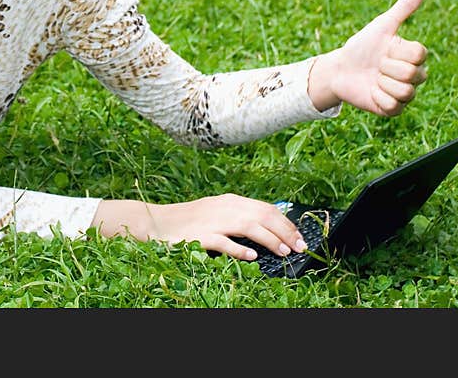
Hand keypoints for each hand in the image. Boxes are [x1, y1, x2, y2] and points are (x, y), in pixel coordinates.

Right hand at [92, 195, 307, 259]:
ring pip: (249, 226)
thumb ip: (238, 216)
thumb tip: (267, 228)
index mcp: (230, 201)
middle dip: (285, 231)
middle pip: (263, 215)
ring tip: (284, 252)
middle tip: (300, 247)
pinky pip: (224, 242)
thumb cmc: (188, 220)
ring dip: (270, 239)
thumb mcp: (216, 212)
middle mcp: (224, 207)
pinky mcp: (201, 236)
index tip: (299, 236)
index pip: (266, 208)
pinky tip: (252, 257)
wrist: (157, 221)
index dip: (286, 222)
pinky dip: (240, 249)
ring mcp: (213, 221)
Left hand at [309, 0, 427, 115]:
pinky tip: (371, 91)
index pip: (419, 55)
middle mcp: (414, 75)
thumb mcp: (381, 27)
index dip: (396, 51)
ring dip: (382, 83)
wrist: (340, 69)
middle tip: (377, 65)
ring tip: (374, 78)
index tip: (385, 49)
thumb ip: (403, 9)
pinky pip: (393, 106)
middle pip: (412, 74)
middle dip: (387, 67)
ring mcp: (404, 94)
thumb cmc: (362, 46)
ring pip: (405, 91)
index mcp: (414, 56)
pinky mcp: (392, 109)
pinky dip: (377, 98)